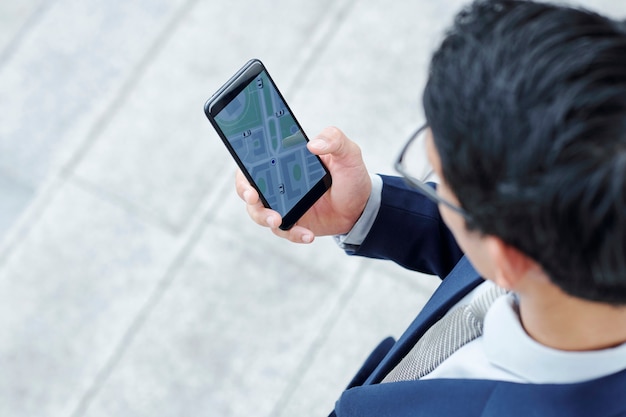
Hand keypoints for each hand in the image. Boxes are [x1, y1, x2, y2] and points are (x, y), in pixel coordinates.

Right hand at [235, 126, 371, 242]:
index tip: (246, 171)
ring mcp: (283, 204)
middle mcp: (278, 182)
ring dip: (264, 217)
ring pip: (259, 213)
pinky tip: (307, 235)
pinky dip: (293, 234)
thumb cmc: (350, 175)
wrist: (361, 205)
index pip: (256, 160)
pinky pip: (284, 231)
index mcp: (285, 161)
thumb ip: (334, 139)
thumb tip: (313, 144)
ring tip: (278, 221)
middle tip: (254, 197)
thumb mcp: (348, 152)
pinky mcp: (293, 222)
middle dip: (246, 193)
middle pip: (249, 188)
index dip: (245, 165)